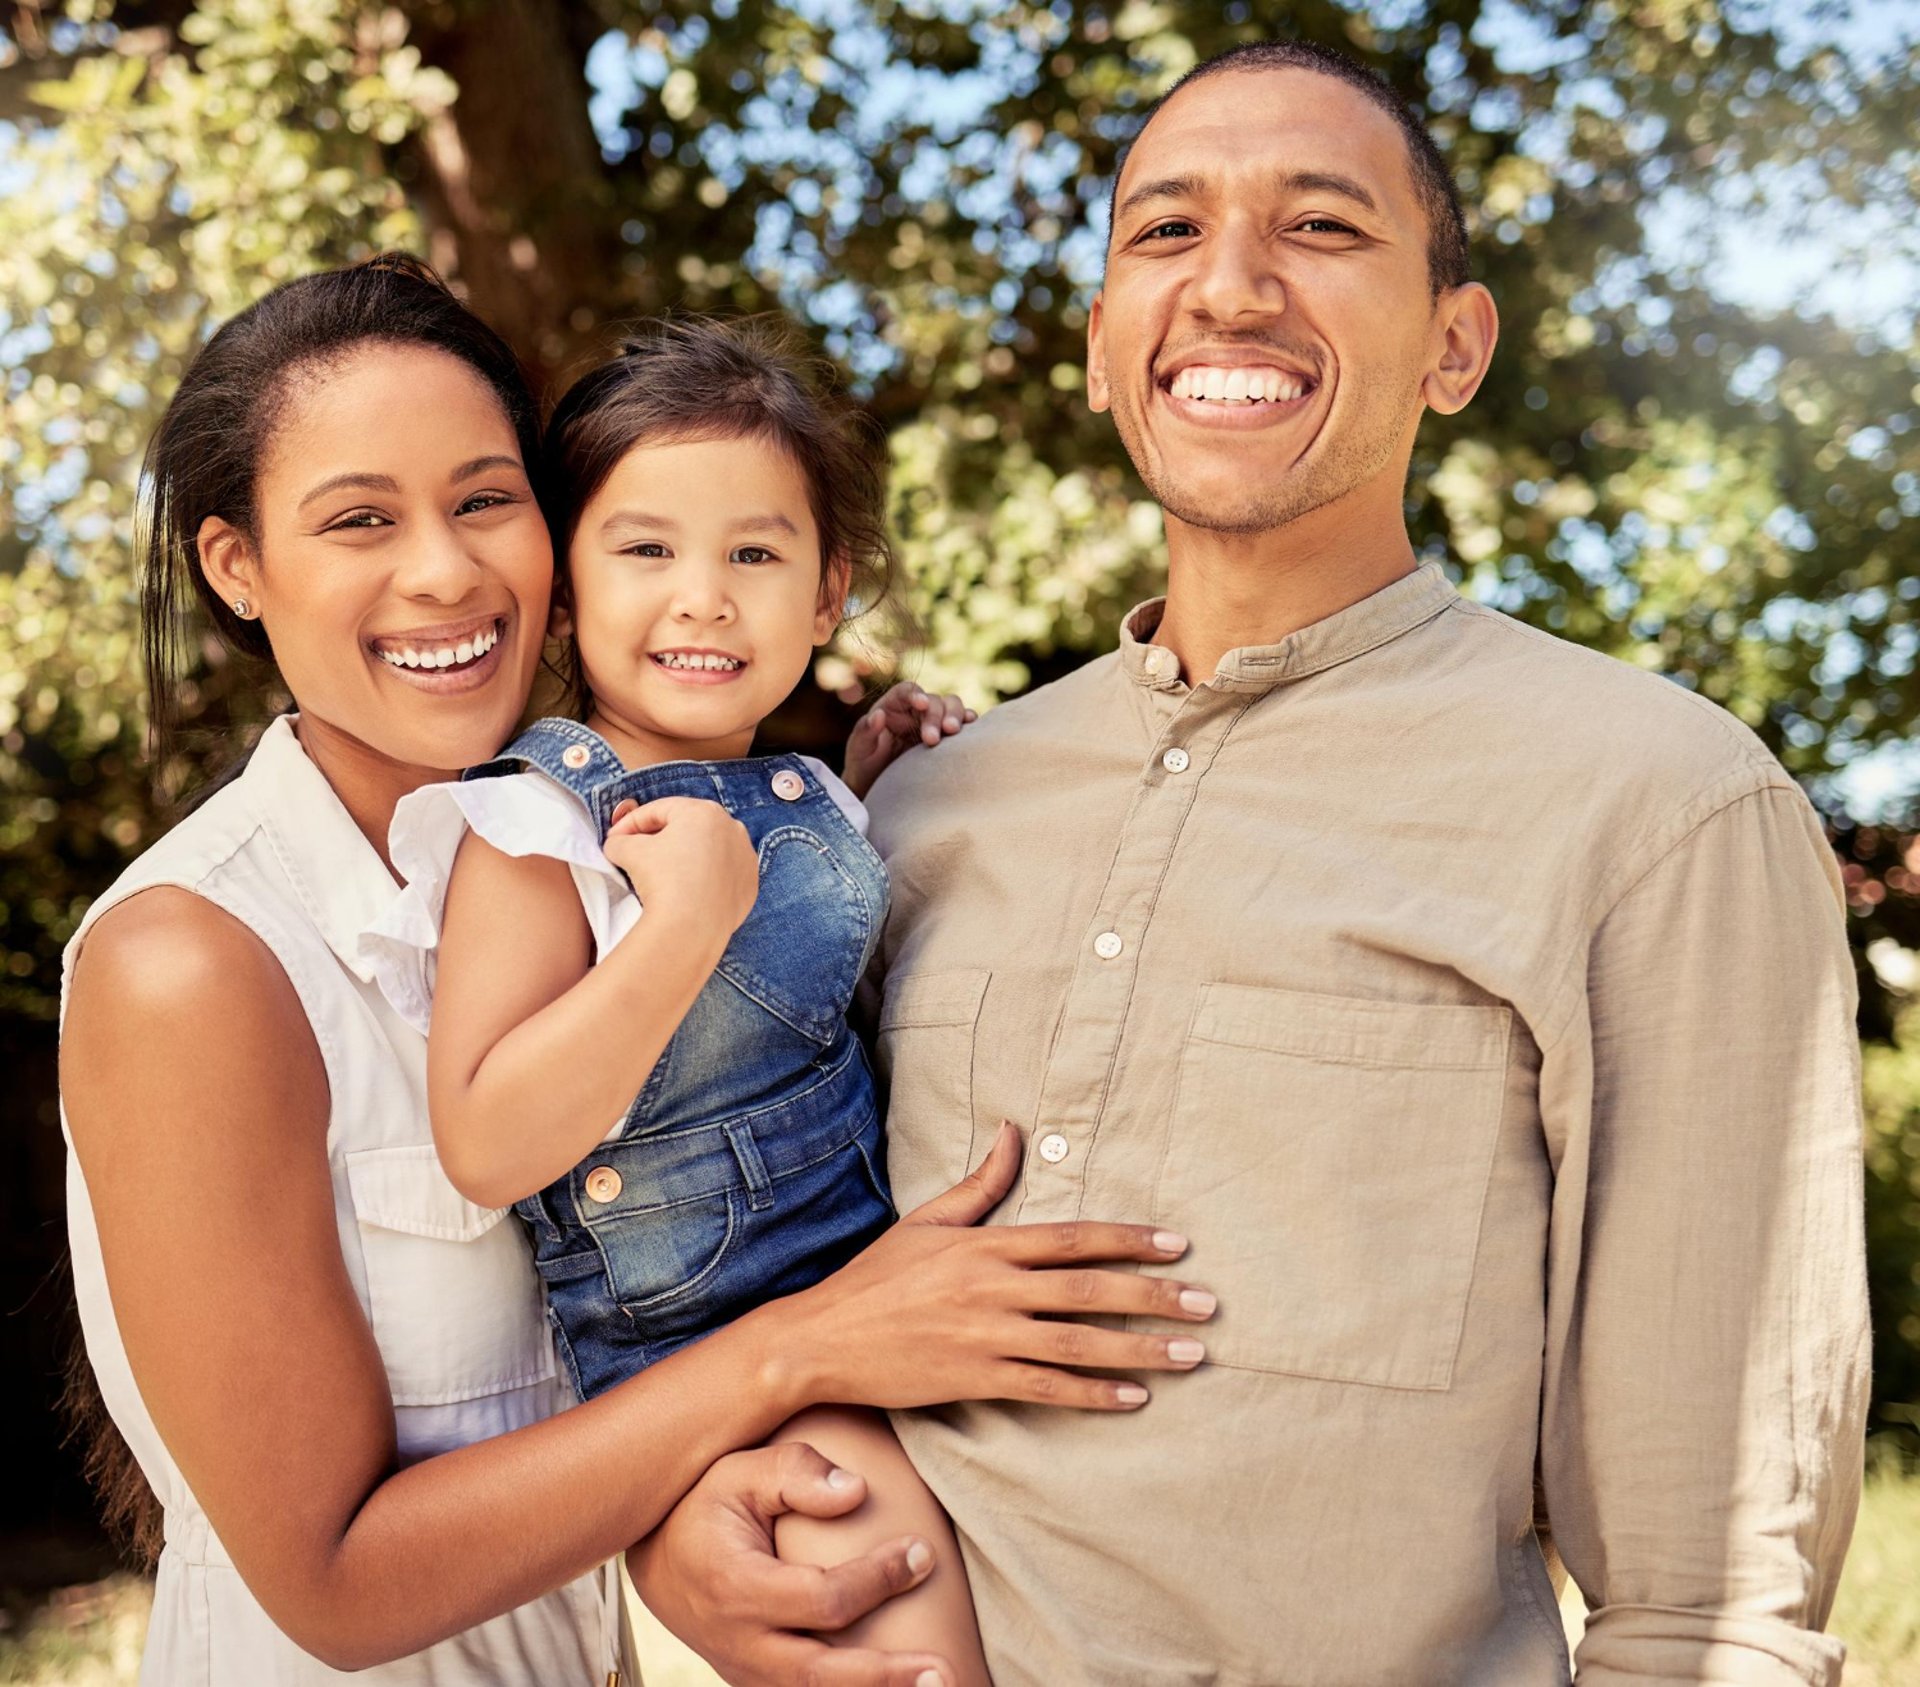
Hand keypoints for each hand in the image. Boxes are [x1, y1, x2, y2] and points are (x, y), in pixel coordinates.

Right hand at [603, 795, 758, 937]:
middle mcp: (732, 828)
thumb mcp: (628, 851)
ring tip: (662, 873)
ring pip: (708, 850)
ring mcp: (745, 856)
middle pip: (686, 827)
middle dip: (659, 837)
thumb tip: (618, 843)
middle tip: (636, 852)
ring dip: (684, 856)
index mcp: (703, 811)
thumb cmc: (663, 880)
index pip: (659, 810)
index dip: (631, 823)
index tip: (615, 838)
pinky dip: (705, 877)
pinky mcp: (750, 884)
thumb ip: (619, 840)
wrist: (692, 927)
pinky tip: (687, 890)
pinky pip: (722, 873)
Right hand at [628, 1441, 952, 1686]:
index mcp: (736, 1587)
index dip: (878, 1580)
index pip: (821, 1598)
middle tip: (943, 1671)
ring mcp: (745, 1671)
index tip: (923, 1553)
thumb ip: (797, 1471)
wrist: (658, 1557)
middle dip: (885, 1677)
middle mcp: (739, 1643)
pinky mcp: (756, 1682)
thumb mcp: (740, 1469)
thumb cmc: (707, 1504)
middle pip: (820, 1674)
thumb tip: (858, 1491)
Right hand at [775, 1122, 1217, 1410]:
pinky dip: (1092, 1394)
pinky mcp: (974, 1379)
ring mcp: (986, 1336)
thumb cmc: (875, 1277)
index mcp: (986, 1244)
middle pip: (1089, 1289)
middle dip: (1154, 1296)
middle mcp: (993, 1287)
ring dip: (1140, 1349)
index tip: (1178, 1245)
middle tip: (1206, 1304)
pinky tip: (1133, 1398)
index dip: (1130, 1240)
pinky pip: (1046, 1388)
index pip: (1074, 1238)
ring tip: (1190, 1354)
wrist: (822, 1339)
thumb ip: (980, 1182)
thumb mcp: (928, 1221)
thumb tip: (1012, 1132)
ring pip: (1078, 1342)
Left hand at [842, 683, 975, 797]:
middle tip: (932, 739)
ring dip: (956, 717)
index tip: (921, 704)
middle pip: (934, 700)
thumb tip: (878, 715)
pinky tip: (971, 731)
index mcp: (892, 707)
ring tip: (953, 733)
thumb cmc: (863, 767)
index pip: (907, 691)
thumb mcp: (857, 751)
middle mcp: (915, 712)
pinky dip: (970, 725)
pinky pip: (963, 726)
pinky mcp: (947, 739)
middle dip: (936, 715)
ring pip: (952, 708)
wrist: (876, 789)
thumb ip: (864, 732)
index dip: (916, 694)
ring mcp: (933, 723)